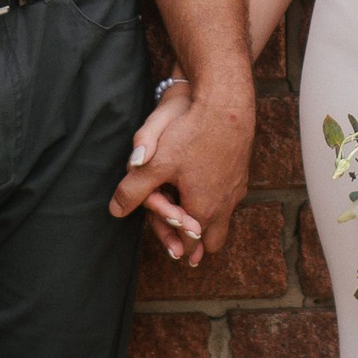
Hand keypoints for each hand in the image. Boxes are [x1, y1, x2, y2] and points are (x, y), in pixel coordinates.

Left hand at [110, 72, 254, 265]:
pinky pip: (230, 198)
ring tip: (195, 221)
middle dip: (199, 243)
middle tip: (188, 248)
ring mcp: (236, 188)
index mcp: (203, 208)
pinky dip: (218, 201)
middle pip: (213, 240)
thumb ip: (134, 189)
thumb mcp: (156, 163)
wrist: (226, 104)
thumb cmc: (191, 133)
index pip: (191, 242)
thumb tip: (115, 210)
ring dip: (210, 221)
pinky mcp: (242, 172)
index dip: (179, 247)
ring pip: (225, 218)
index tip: (174, 254)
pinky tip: (208, 190)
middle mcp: (225, 204)